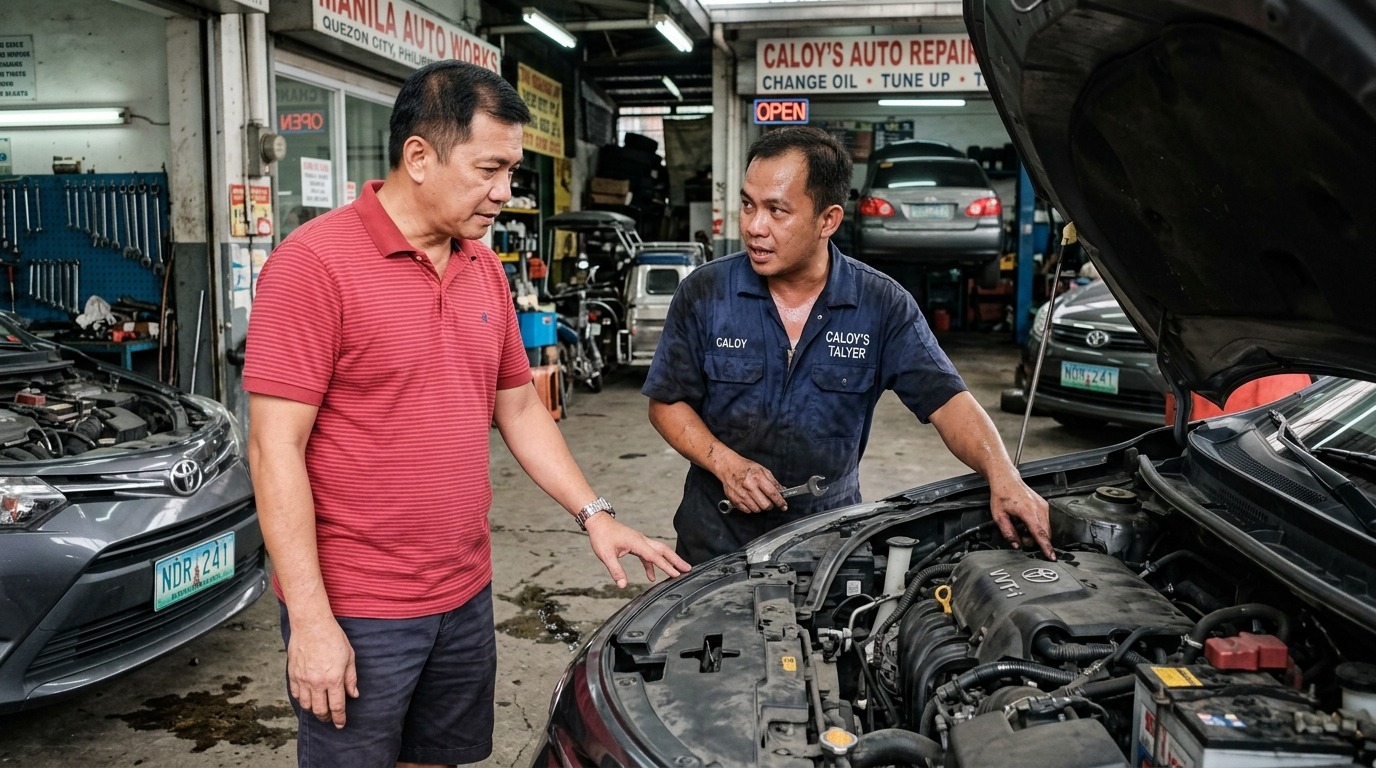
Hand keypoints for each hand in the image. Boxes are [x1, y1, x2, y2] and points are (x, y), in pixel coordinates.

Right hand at [285, 611, 358, 727]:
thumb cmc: (333, 637)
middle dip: (327, 717)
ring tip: (320, 709)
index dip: (339, 718)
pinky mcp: (293, 674)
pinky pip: (296, 695)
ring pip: (307, 705)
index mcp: (334, 679)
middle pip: (320, 710)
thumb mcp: (349, 656)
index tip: (341, 724)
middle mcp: (317, 682)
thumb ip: (351, 678)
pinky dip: (302, 700)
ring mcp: (303, 680)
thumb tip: (353, 694)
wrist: (311, 624)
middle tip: (331, 718)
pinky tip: (308, 698)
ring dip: (314, 710)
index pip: (337, 707)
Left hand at [585, 514, 690, 587]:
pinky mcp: (636, 544)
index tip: (677, 575)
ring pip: (658, 551)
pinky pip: (648, 555)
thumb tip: (622, 585)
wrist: (598, 522)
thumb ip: (615, 570)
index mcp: (637, 542)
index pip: (655, 557)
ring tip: (677, 573)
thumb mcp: (605, 555)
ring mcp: (640, 541)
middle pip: (664, 550)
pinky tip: (651, 576)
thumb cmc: (601, 536)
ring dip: (668, 561)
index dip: (666, 567)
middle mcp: (642, 540)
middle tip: (688, 569)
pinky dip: (652, 565)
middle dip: (676, 560)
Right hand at [719, 458, 785, 513]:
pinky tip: (750, 500)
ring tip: (758, 499)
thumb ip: (773, 482)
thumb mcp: (762, 470)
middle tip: (769, 501)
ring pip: (757, 509)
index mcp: (758, 477)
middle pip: (765, 505)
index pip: (772, 493)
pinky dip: (751, 508)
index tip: (783, 506)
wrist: (728, 467)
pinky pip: (747, 511)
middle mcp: (749, 486)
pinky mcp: (735, 500)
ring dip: (760, 506)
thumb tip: (782, 491)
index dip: (780, 502)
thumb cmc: (745, 468)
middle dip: (770, 505)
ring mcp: (741, 494)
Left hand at [988, 475, 1054, 558]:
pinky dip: (1040, 527)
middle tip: (1025, 541)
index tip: (1052, 556)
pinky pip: (1047, 521)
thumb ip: (1008, 532)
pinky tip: (1029, 524)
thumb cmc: (1002, 495)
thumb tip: (1016, 545)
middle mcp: (1038, 508)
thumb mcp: (999, 516)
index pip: (1040, 534)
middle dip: (1038, 542)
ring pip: (1047, 528)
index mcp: (1027, 512)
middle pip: (1046, 533)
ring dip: (1039, 534)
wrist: (1006, 480)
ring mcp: (1043, 506)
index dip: (1046, 547)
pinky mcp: (1045, 505)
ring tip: (1024, 529)